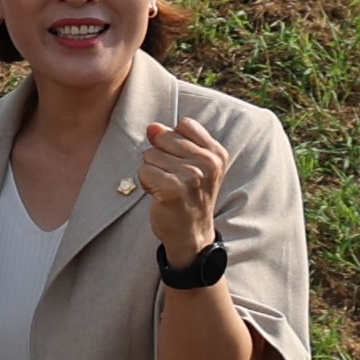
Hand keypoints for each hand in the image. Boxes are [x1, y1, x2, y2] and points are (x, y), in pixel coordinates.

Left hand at [137, 118, 229, 255]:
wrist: (191, 234)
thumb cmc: (189, 196)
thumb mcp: (192, 165)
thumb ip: (175, 141)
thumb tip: (152, 127)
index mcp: (216, 153)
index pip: (184, 125)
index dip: (173, 141)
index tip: (181, 162)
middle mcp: (208, 162)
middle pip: (163, 138)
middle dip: (159, 157)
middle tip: (172, 178)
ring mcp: (192, 175)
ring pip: (150, 155)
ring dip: (152, 171)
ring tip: (166, 187)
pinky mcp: (173, 188)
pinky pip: (144, 171)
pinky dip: (145, 183)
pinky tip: (158, 194)